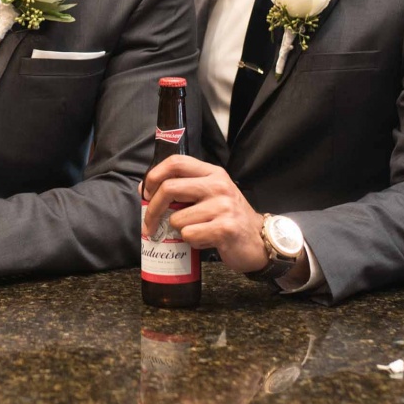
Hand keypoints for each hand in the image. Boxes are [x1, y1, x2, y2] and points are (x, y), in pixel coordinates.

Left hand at [141, 154, 267, 274]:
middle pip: (169, 188)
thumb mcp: (210, 195)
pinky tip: (207, 240)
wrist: (259, 240)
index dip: (154, 176)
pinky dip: (192, 242)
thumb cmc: (228, 218)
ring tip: (198, 231)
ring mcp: (223, 206)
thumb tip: (145, 190)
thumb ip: (184, 189)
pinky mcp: (224, 228)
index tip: (145, 193)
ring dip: (180, 231)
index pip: (175, 162)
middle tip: (149, 225)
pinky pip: (189, 235)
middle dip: (152, 210)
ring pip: (177, 219)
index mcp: (212, 173)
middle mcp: (218, 185)